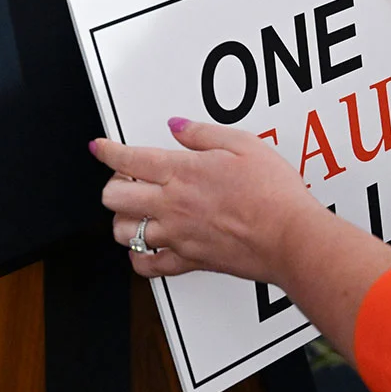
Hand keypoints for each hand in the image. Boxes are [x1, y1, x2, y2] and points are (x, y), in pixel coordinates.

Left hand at [93, 117, 331, 284]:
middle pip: (113, 197)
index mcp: (181, 172)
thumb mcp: (243, 144)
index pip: (127, 159)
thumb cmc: (273, 193)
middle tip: (127, 181)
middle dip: (113, 185)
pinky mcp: (188, 261)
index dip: (106, 151)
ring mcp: (176, 236)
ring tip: (137, 211)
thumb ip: (202, 134)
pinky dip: (140, 257)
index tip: (99, 147)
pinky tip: (147, 246)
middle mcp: (171, 205)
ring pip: (123, 232)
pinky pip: (148, 266)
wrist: (290, 238)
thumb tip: (177, 125)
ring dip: (123, 219)